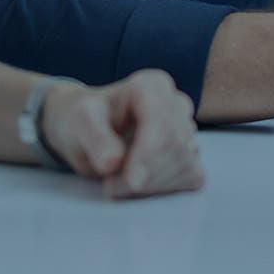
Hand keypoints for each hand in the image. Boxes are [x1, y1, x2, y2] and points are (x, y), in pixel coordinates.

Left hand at [38, 70, 203, 198]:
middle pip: (176, 145)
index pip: (162, 121)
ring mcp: (187, 128)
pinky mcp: (190, 153)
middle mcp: (175, 103)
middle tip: (111, 186)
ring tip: (118, 184)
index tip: (130, 181)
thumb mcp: (80, 121)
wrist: (90, 130)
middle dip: (146, 174)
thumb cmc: (86, 119)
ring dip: (152, 184)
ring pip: (186, 162)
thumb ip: (95, 138)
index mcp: (151, 85)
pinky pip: (193, 175)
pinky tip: (141, 185)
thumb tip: (113, 162)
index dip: (149, 154)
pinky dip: (167, 188)